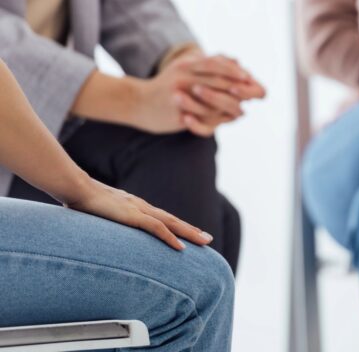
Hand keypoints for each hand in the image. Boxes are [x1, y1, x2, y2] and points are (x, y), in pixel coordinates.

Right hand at [64, 178, 212, 249]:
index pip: (162, 217)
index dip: (177, 226)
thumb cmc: (81, 198)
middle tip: (208, 239)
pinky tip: (181, 248)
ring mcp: (138, 210)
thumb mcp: (98, 210)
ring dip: (189, 233)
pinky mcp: (132, 216)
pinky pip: (157, 229)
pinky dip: (170, 238)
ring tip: (204, 242)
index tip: (191, 233)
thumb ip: (106, 217)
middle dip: (191, 230)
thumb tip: (102, 227)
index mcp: (134, 205)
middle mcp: (141, 206)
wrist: (75, 187)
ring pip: (171, 224)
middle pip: (172, 220)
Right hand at [133, 54, 265, 135]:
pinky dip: (217, 120)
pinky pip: (202, 118)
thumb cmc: (166, 86)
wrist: (137, 103)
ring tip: (242, 111)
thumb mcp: (184, 68)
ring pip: (212, 102)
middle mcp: (182, 78)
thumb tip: (236, 60)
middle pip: (215, 82)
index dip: (232, 71)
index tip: (248, 77)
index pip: (214, 64)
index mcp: (185, 66)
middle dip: (236, 89)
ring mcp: (179, 97)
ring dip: (229, 107)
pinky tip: (227, 121)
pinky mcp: (177, 114)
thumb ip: (209, 64)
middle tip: (252, 95)